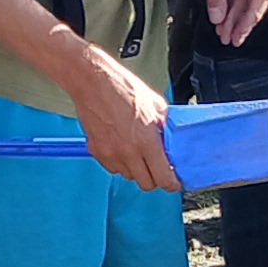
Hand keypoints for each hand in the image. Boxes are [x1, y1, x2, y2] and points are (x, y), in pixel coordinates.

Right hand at [56, 55, 181, 192]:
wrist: (93, 82)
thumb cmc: (122, 88)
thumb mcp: (156, 105)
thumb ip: (166, 127)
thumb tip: (172, 140)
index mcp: (146, 141)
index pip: (163, 179)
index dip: (171, 183)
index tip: (173, 180)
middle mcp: (128, 152)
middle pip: (146, 184)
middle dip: (155, 178)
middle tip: (158, 166)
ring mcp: (110, 154)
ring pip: (129, 176)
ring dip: (136, 169)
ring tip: (137, 151)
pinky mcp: (97, 152)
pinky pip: (113, 168)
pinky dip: (120, 162)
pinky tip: (122, 146)